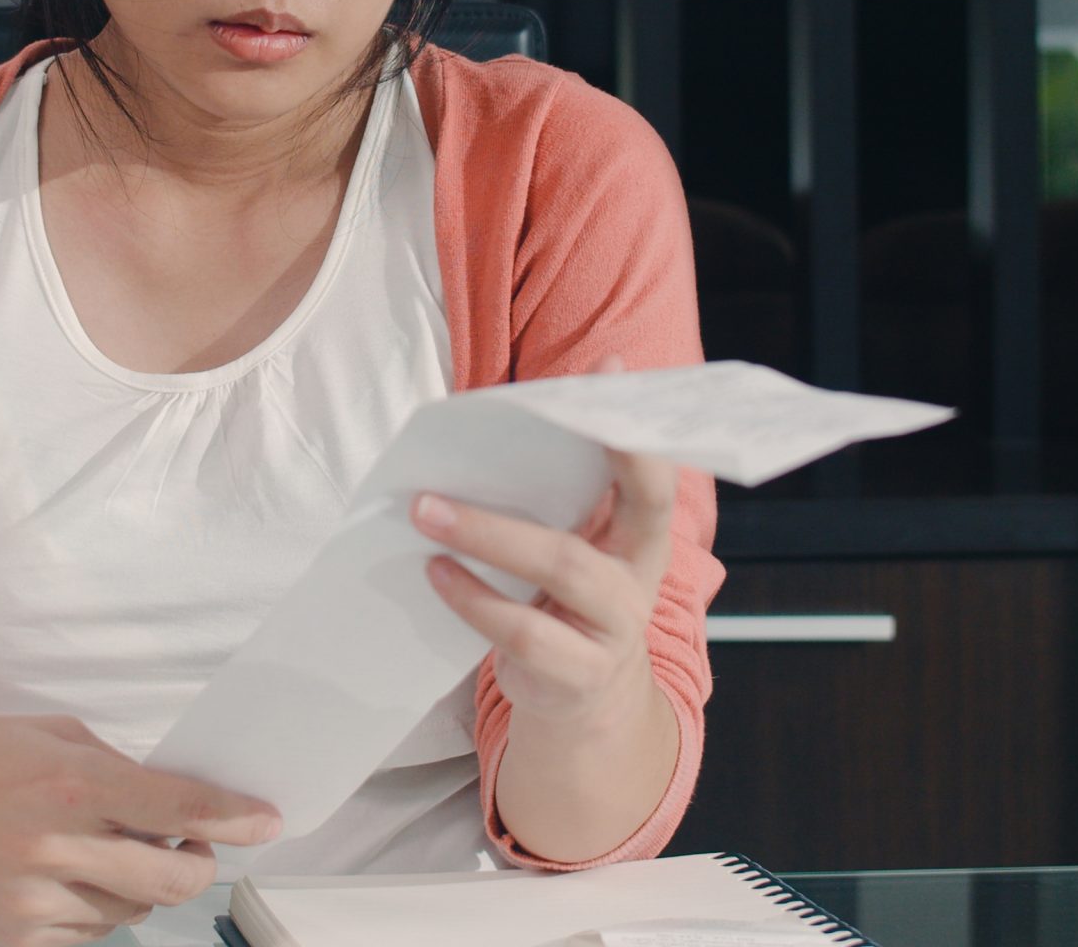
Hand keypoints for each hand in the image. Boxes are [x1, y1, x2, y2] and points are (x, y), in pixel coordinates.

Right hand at [0, 715, 280, 946]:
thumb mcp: (44, 734)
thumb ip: (113, 766)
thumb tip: (173, 801)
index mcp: (67, 782)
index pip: (177, 808)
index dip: (234, 818)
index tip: (267, 822)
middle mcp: (53, 846)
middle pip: (171, 880)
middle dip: (198, 865)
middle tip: (193, 846)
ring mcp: (32, 900)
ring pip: (133, 911)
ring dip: (140, 884)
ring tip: (103, 847)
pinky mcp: (14, 937)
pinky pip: (90, 935)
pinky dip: (99, 909)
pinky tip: (69, 875)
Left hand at [412, 356, 677, 733]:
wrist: (587, 699)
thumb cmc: (573, 597)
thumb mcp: (584, 540)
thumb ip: (570, 480)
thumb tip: (552, 389)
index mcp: (644, 538)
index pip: (652, 482)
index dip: (632, 439)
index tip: (606, 378)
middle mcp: (637, 582)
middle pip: (594, 534)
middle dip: (510, 511)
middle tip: (439, 483)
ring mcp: (611, 632)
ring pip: (557, 573)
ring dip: (485, 539)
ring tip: (425, 516)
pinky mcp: (575, 674)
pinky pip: (522, 632)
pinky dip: (473, 599)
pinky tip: (437, 574)